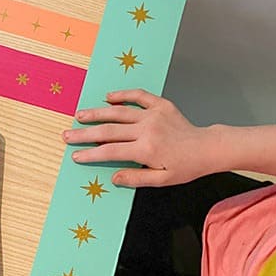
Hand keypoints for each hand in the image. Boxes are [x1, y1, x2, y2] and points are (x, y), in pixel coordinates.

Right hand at [64, 89, 221, 186]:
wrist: (206, 148)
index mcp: (146, 150)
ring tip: (79, 116)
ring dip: (96, 113)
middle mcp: (147, 129)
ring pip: (118, 112)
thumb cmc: (185, 166)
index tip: (76, 155)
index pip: (110, 152)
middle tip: (68, 135)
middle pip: (108, 131)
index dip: (91, 154)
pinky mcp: (160, 105)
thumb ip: (136, 179)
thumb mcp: (162, 180)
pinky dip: (122, 95)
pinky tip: (108, 97)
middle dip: (85, 134)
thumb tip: (113, 178)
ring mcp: (153, 115)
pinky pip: (138, 96)